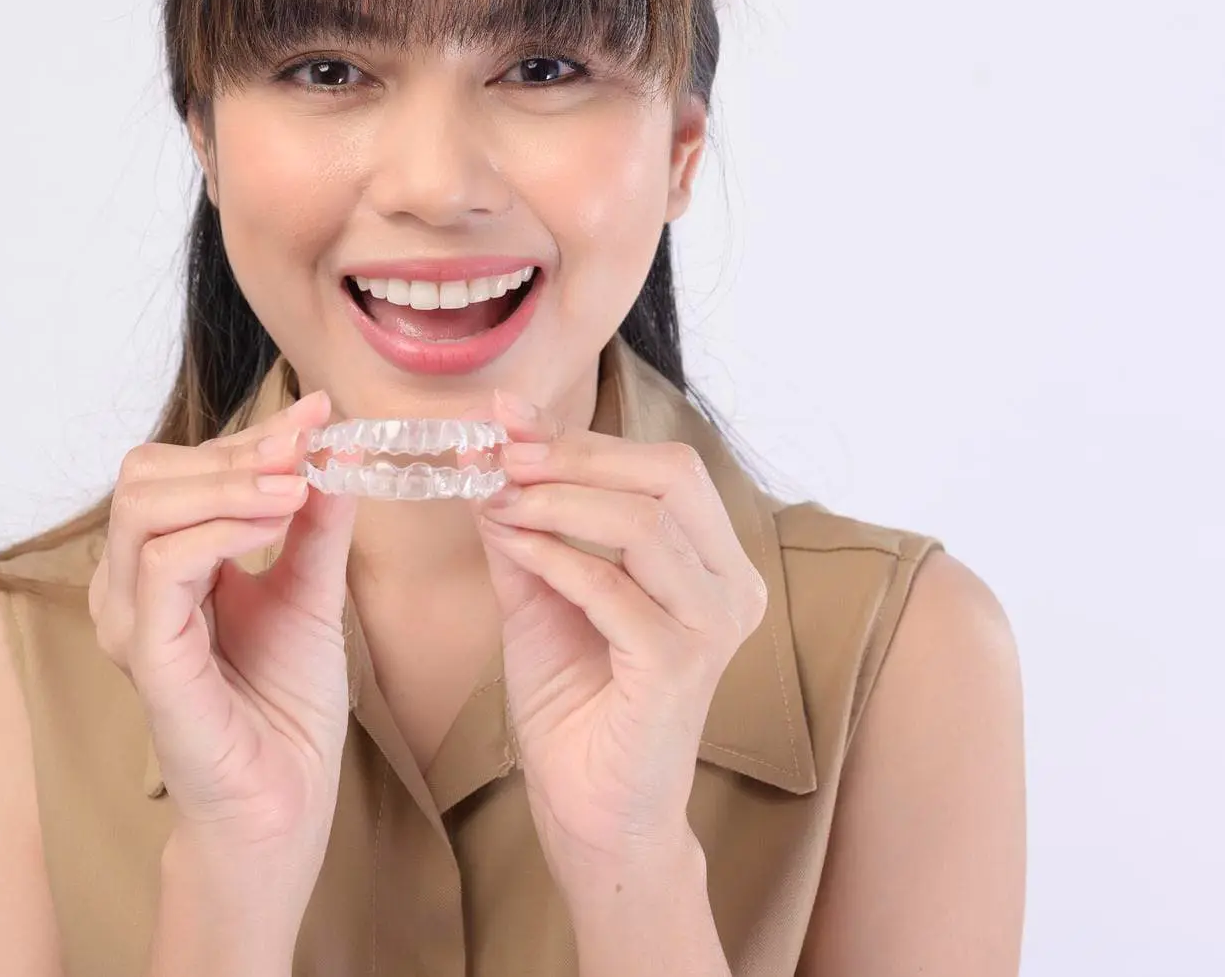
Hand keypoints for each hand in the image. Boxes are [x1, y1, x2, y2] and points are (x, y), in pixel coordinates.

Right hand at [88, 389, 358, 869]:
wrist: (284, 802)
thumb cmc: (286, 709)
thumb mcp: (312, 593)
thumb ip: (317, 524)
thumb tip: (337, 449)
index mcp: (161, 566)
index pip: (182, 469)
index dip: (252, 434)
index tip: (319, 413)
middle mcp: (130, 586)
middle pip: (147, 473)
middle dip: (233, 448)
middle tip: (305, 448)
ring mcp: (130, 619)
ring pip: (145, 504)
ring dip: (228, 480)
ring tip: (296, 486)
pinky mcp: (146, 653)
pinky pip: (162, 563)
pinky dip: (219, 527)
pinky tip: (275, 522)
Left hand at [474, 389, 769, 876]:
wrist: (589, 808)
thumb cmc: (576, 704)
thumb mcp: (541, 593)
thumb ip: (527, 524)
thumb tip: (493, 447)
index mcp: (711, 560)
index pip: (663, 468)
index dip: (583, 436)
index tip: (509, 417)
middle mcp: (730, 586)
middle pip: (669, 477)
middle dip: (577, 457)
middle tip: (503, 458)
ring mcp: (713, 627)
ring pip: (644, 525)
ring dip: (558, 502)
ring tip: (499, 502)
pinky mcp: (680, 667)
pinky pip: (614, 589)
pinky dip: (556, 557)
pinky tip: (513, 548)